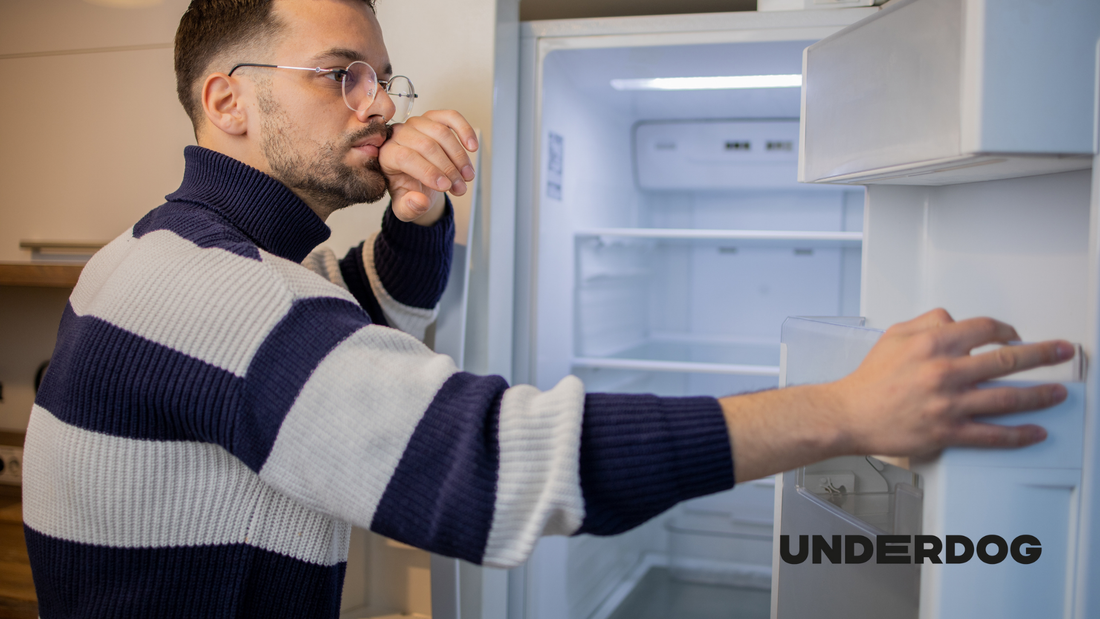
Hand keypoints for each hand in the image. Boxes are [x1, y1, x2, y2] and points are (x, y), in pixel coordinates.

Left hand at [379, 110, 477, 224]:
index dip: (428, 171)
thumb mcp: (405, 207)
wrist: (419, 180)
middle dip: (448, 169)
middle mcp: (399, 134)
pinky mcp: (433, 118)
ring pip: (441, 132)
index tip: (445, 187)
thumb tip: (419, 202)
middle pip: (426, 145)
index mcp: (387, 155)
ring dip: (459, 157)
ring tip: (467, 177)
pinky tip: (472, 147)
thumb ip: (409, 207)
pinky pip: (450, 117)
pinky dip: (465, 130)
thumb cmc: (410, 191)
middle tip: (460, 187)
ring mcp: (417, 123)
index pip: (406, 157)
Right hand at [828, 308, 1072, 456]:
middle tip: (1061, 352)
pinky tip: (1035, 430)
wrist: (849, 415)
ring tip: (1058, 392)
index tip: (1016, 336)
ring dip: (1040, 394)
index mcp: (933, 344)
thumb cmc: (870, 379)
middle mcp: (944, 372)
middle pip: (1007, 360)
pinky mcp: (947, 432)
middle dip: (1042, 355)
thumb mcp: (894, 335)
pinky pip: (991, 434)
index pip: (985, 329)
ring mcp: (949, 404)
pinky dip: (1019, 434)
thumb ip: (928, 322)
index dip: (1007, 330)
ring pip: (1007, 398)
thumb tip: (956, 320)